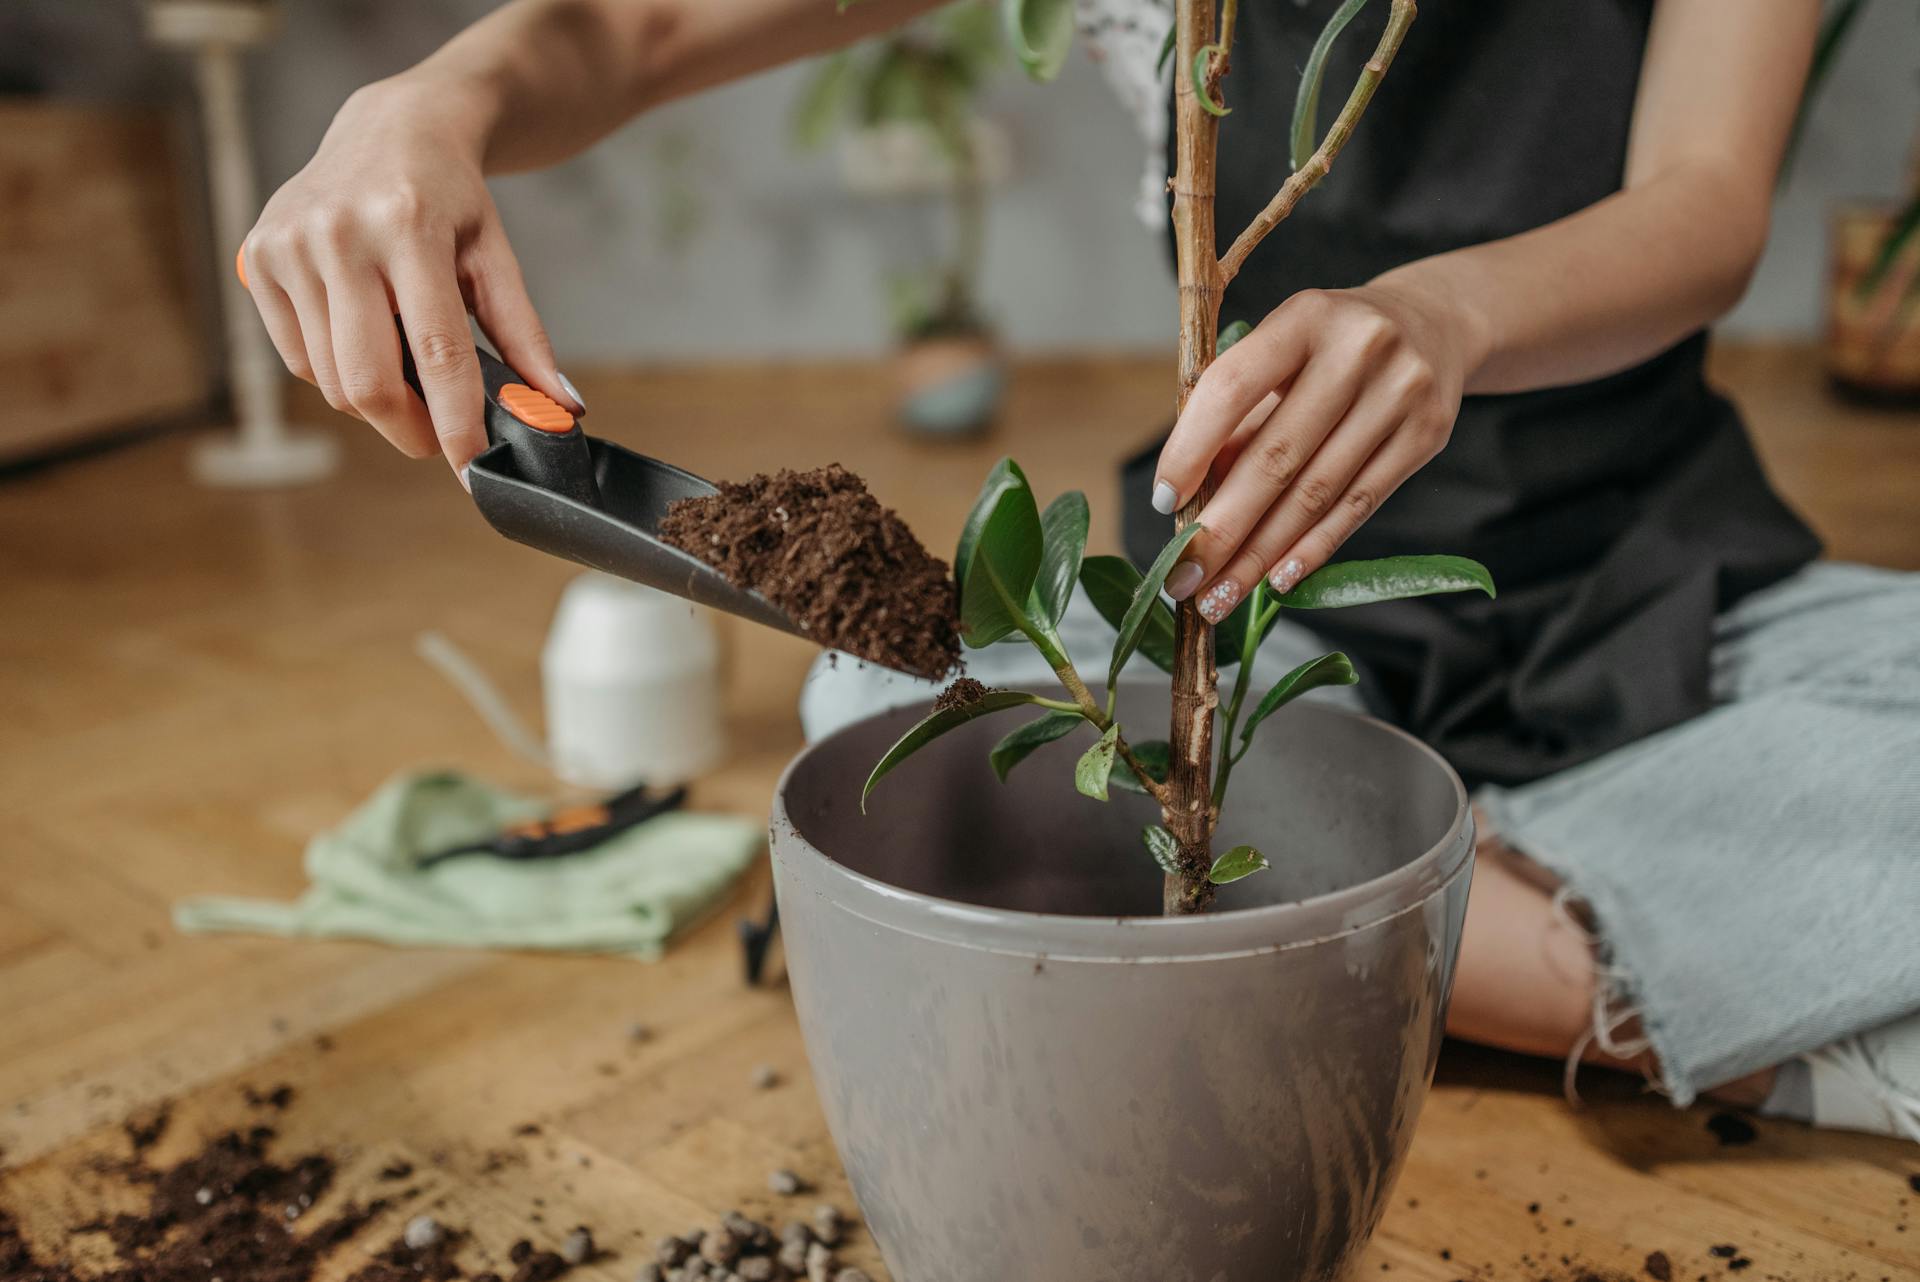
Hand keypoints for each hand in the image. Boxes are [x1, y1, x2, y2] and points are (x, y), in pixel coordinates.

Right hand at [239, 77, 581, 482]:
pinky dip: (336, 369)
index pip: (435, 352)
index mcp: (410, 226)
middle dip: (408, 430)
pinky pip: (298, 358)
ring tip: (405, 370)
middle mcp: (340, 232)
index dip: (455, 422)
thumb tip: (557, 410)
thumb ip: (525, 337)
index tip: (470, 468)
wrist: (390, 127)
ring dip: (374, 399)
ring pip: (331, 379)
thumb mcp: (495, 255)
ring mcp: (290, 244)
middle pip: (367, 381)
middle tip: (437, 438)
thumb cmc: (450, 197)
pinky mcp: (257, 257)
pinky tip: (362, 335)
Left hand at [1151, 282, 1478, 620]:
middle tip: (1182, 578)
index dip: (1191, 449)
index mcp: (1304, 317)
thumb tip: (1188, 502)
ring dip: (1260, 555)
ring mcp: (1400, 393)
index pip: (1232, 388)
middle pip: (1276, 457)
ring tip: (1220, 596)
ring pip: (1316, 493)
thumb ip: (1237, 417)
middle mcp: (1358, 349)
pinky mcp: (1427, 435)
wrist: (1436, 324)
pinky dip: (1313, 548)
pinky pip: (1358, 505)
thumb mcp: (1281, 354)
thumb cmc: (1330, 347)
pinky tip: (1276, 580)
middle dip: (1222, 529)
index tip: (1163, 502)